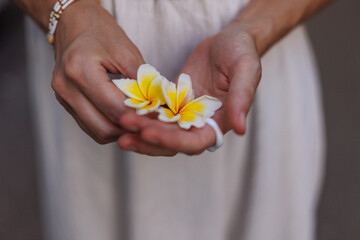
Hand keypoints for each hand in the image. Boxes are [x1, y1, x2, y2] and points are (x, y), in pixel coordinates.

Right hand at [51, 0, 144, 143]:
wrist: (73, 22)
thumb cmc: (100, 31)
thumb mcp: (127, 52)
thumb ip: (142, 82)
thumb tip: (158, 106)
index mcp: (81, 72)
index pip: (116, 109)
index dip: (140, 117)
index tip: (158, 118)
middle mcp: (67, 88)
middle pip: (104, 128)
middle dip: (131, 129)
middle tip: (150, 123)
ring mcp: (63, 97)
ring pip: (96, 131)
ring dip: (120, 131)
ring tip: (138, 120)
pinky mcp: (64, 102)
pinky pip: (89, 125)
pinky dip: (109, 125)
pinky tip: (123, 117)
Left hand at [117, 23, 261, 154]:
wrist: (228, 40)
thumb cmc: (242, 53)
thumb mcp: (247, 70)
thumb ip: (242, 98)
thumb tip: (240, 129)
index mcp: (218, 122)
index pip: (195, 142)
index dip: (172, 140)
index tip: (149, 132)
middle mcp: (200, 123)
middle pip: (172, 141)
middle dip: (149, 138)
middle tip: (124, 130)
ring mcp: (185, 113)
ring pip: (161, 129)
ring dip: (141, 129)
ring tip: (119, 124)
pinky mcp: (173, 101)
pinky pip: (155, 110)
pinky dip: (141, 112)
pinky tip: (124, 108)